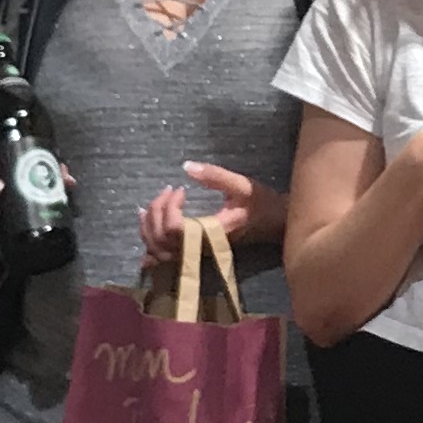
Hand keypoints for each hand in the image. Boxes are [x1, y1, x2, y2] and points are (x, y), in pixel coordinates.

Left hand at [144, 162, 285, 259]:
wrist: (275, 223)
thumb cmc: (261, 204)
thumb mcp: (241, 185)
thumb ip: (214, 176)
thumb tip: (186, 167)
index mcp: (212, 232)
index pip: (176, 229)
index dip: (169, 208)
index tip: (179, 189)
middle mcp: (201, 247)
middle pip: (161, 240)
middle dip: (156, 212)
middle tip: (166, 192)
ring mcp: (197, 252)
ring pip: (159, 250)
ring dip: (147, 228)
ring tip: (148, 206)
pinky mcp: (195, 251)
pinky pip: (165, 255)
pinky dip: (151, 243)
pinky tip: (147, 228)